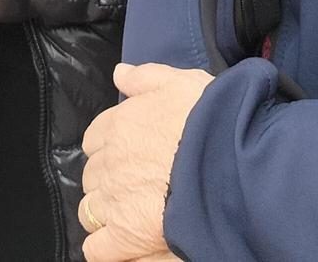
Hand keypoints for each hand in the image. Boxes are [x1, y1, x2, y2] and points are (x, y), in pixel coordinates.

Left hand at [79, 64, 213, 261]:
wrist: (227, 158)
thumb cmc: (209, 118)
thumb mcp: (179, 82)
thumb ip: (145, 78)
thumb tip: (119, 74)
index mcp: (119, 125)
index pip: (95, 139)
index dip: (110, 148)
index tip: (129, 154)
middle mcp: (109, 162)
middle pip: (92, 176)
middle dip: (108, 181)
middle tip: (135, 186)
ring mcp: (114, 200)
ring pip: (90, 210)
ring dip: (105, 213)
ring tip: (130, 215)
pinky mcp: (126, 235)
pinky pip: (97, 249)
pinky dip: (105, 248)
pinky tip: (121, 244)